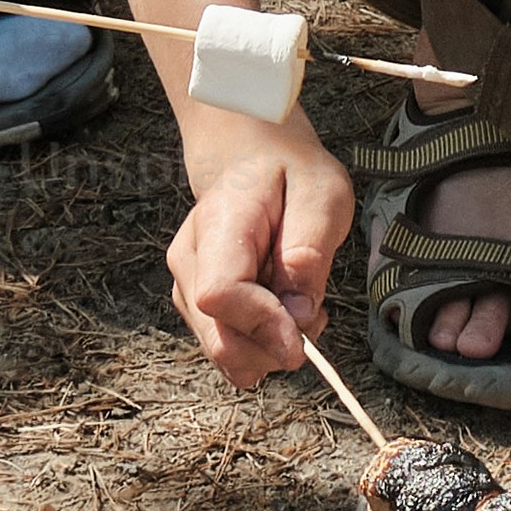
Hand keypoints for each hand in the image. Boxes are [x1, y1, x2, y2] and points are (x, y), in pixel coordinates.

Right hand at [168, 119, 355, 386]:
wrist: (253, 159)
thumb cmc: (291, 174)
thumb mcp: (322, 194)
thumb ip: (310, 251)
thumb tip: (299, 314)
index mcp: (218, 224)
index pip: (220, 294)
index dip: (262, 324)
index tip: (305, 331)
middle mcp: (190, 259)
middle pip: (218, 337)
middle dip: (274, 347)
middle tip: (316, 316)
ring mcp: (188, 284)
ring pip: (223, 351)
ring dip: (271, 346)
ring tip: (303, 303)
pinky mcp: (198, 304)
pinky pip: (228, 345)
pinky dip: (262, 343)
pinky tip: (285, 312)